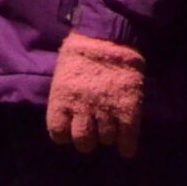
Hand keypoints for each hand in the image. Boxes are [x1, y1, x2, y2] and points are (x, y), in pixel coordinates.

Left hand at [46, 32, 143, 156]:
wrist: (109, 36)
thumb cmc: (81, 52)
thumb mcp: (63, 75)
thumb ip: (65, 97)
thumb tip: (69, 111)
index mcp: (62, 101)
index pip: (58, 133)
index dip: (64, 134)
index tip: (70, 131)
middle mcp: (82, 109)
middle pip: (83, 140)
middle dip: (88, 140)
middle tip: (93, 132)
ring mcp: (106, 108)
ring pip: (106, 138)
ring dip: (108, 137)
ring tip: (111, 131)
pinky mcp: (128, 104)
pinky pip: (128, 133)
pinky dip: (128, 144)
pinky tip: (128, 149)